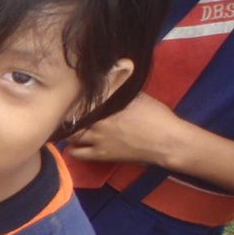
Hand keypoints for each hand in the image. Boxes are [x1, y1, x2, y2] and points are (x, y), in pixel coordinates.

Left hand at [67, 94, 183, 165]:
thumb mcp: (137, 96)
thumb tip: (109, 80)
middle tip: (66, 115)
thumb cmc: (157, 116)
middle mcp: (98, 121)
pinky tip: (73, 146)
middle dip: (67, 116)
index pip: (80, 100)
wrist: (167, 141)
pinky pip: (76, 154)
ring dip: (69, 132)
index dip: (74, 99)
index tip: (71, 98)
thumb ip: (119, 90)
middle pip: (70, 118)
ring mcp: (97, 139)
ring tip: (70, 129)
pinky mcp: (100, 154)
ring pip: (70, 135)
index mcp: (107, 105)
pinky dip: (71, 150)